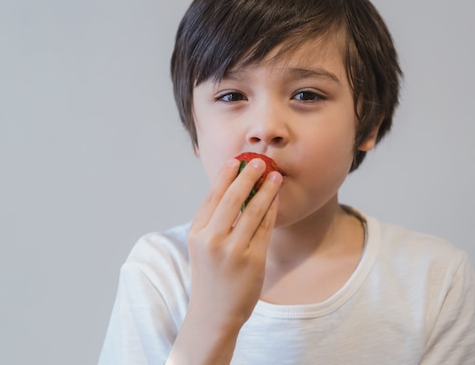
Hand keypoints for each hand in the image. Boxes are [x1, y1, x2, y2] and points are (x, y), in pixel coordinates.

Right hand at [170, 158, 281, 363]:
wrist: (214, 314)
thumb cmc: (210, 276)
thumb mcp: (202, 247)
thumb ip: (214, 222)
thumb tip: (235, 190)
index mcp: (197, 233)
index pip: (212, 198)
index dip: (224, 177)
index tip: (235, 161)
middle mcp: (212, 240)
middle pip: (232, 199)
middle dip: (247, 177)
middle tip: (259, 162)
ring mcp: (233, 251)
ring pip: (253, 212)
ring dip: (266, 190)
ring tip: (275, 176)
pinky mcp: (252, 260)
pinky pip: (265, 228)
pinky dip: (272, 210)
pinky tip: (276, 199)